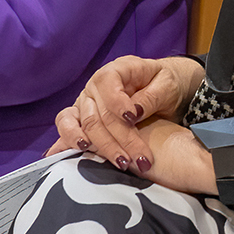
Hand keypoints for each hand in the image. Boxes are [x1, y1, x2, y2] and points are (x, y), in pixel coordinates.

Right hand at [44, 55, 206, 167]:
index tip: (134, 119)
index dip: (118, 103)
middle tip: (140, 158)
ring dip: (103, 147)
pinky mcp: (81, 119)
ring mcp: (86, 103)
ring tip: (122, 162)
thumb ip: (151, 96)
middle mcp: (95, 86)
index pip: (107, 84)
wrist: (161, 89)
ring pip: (86, 126)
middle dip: (120, 138)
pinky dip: (67, 142)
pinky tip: (70, 155)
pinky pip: (67, 128)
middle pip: (99, 113)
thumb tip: (135, 112)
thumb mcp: (166, 85)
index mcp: (115, 70)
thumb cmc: (163, 83)